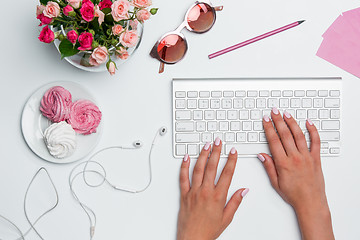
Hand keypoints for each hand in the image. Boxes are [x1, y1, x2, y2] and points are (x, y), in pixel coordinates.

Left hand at [177, 138, 248, 239]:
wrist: (192, 239)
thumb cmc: (208, 230)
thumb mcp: (227, 218)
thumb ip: (235, 202)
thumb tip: (243, 190)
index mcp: (217, 197)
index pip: (226, 174)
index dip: (231, 161)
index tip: (232, 152)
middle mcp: (205, 192)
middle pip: (211, 167)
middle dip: (216, 152)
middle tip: (218, 142)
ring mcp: (193, 192)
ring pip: (197, 169)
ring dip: (202, 155)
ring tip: (205, 145)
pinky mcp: (184, 194)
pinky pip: (183, 178)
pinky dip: (184, 166)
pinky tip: (186, 158)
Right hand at [258, 108, 333, 239]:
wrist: (311, 202)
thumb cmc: (294, 194)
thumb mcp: (276, 183)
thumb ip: (269, 167)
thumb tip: (262, 155)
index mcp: (283, 163)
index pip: (274, 141)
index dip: (269, 128)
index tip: (266, 120)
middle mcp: (295, 158)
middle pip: (285, 134)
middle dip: (278, 121)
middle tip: (274, 112)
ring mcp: (307, 157)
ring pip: (299, 135)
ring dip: (292, 123)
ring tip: (286, 114)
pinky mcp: (316, 158)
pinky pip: (316, 142)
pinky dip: (313, 131)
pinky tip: (309, 123)